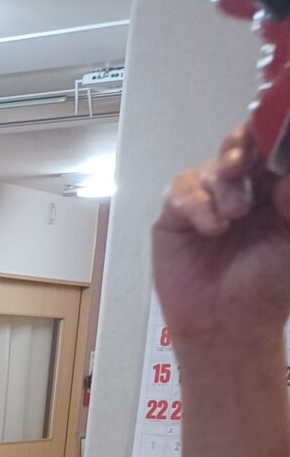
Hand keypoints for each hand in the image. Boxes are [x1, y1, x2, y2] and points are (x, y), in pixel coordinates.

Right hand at [153, 124, 289, 356]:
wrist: (229, 326)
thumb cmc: (267, 287)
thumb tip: (286, 176)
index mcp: (277, 189)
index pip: (275, 148)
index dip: (273, 133)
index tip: (277, 130)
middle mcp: (245, 187)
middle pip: (243, 142)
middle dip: (244, 142)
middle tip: (246, 159)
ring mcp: (209, 199)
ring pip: (214, 166)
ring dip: (225, 185)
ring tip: (235, 215)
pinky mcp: (177, 215)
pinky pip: (182, 190)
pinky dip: (196, 204)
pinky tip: (212, 229)